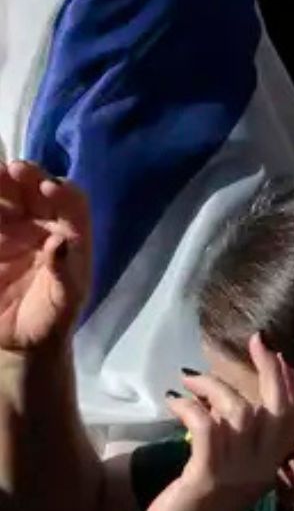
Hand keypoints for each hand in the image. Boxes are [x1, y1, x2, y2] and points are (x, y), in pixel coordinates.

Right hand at [0, 161, 90, 356]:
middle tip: (10, 169)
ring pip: (5, 200)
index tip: (47, 187)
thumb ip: (64, 271)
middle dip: (26, 177)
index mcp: (70, 233)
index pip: (71, 201)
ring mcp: (13, 232)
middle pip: (35, 191)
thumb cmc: (55, 317)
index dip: (62, 192)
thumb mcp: (65, 298)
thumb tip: (60, 242)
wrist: (24, 341)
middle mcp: (42, 225)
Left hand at [130, 335, 293, 510]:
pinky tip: (174, 402)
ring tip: (190, 380)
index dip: (292, 383)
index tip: (279, 355)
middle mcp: (260, 467)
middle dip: (270, 370)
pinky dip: (190, 408)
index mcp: (269, 467)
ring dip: (214, 387)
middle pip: (277, 408)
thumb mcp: (228, 482)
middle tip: (258, 342)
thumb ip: (238, 452)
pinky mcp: (205, 477)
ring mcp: (234, 472)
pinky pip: (206, 429)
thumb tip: (231, 414)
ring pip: (239, 412)